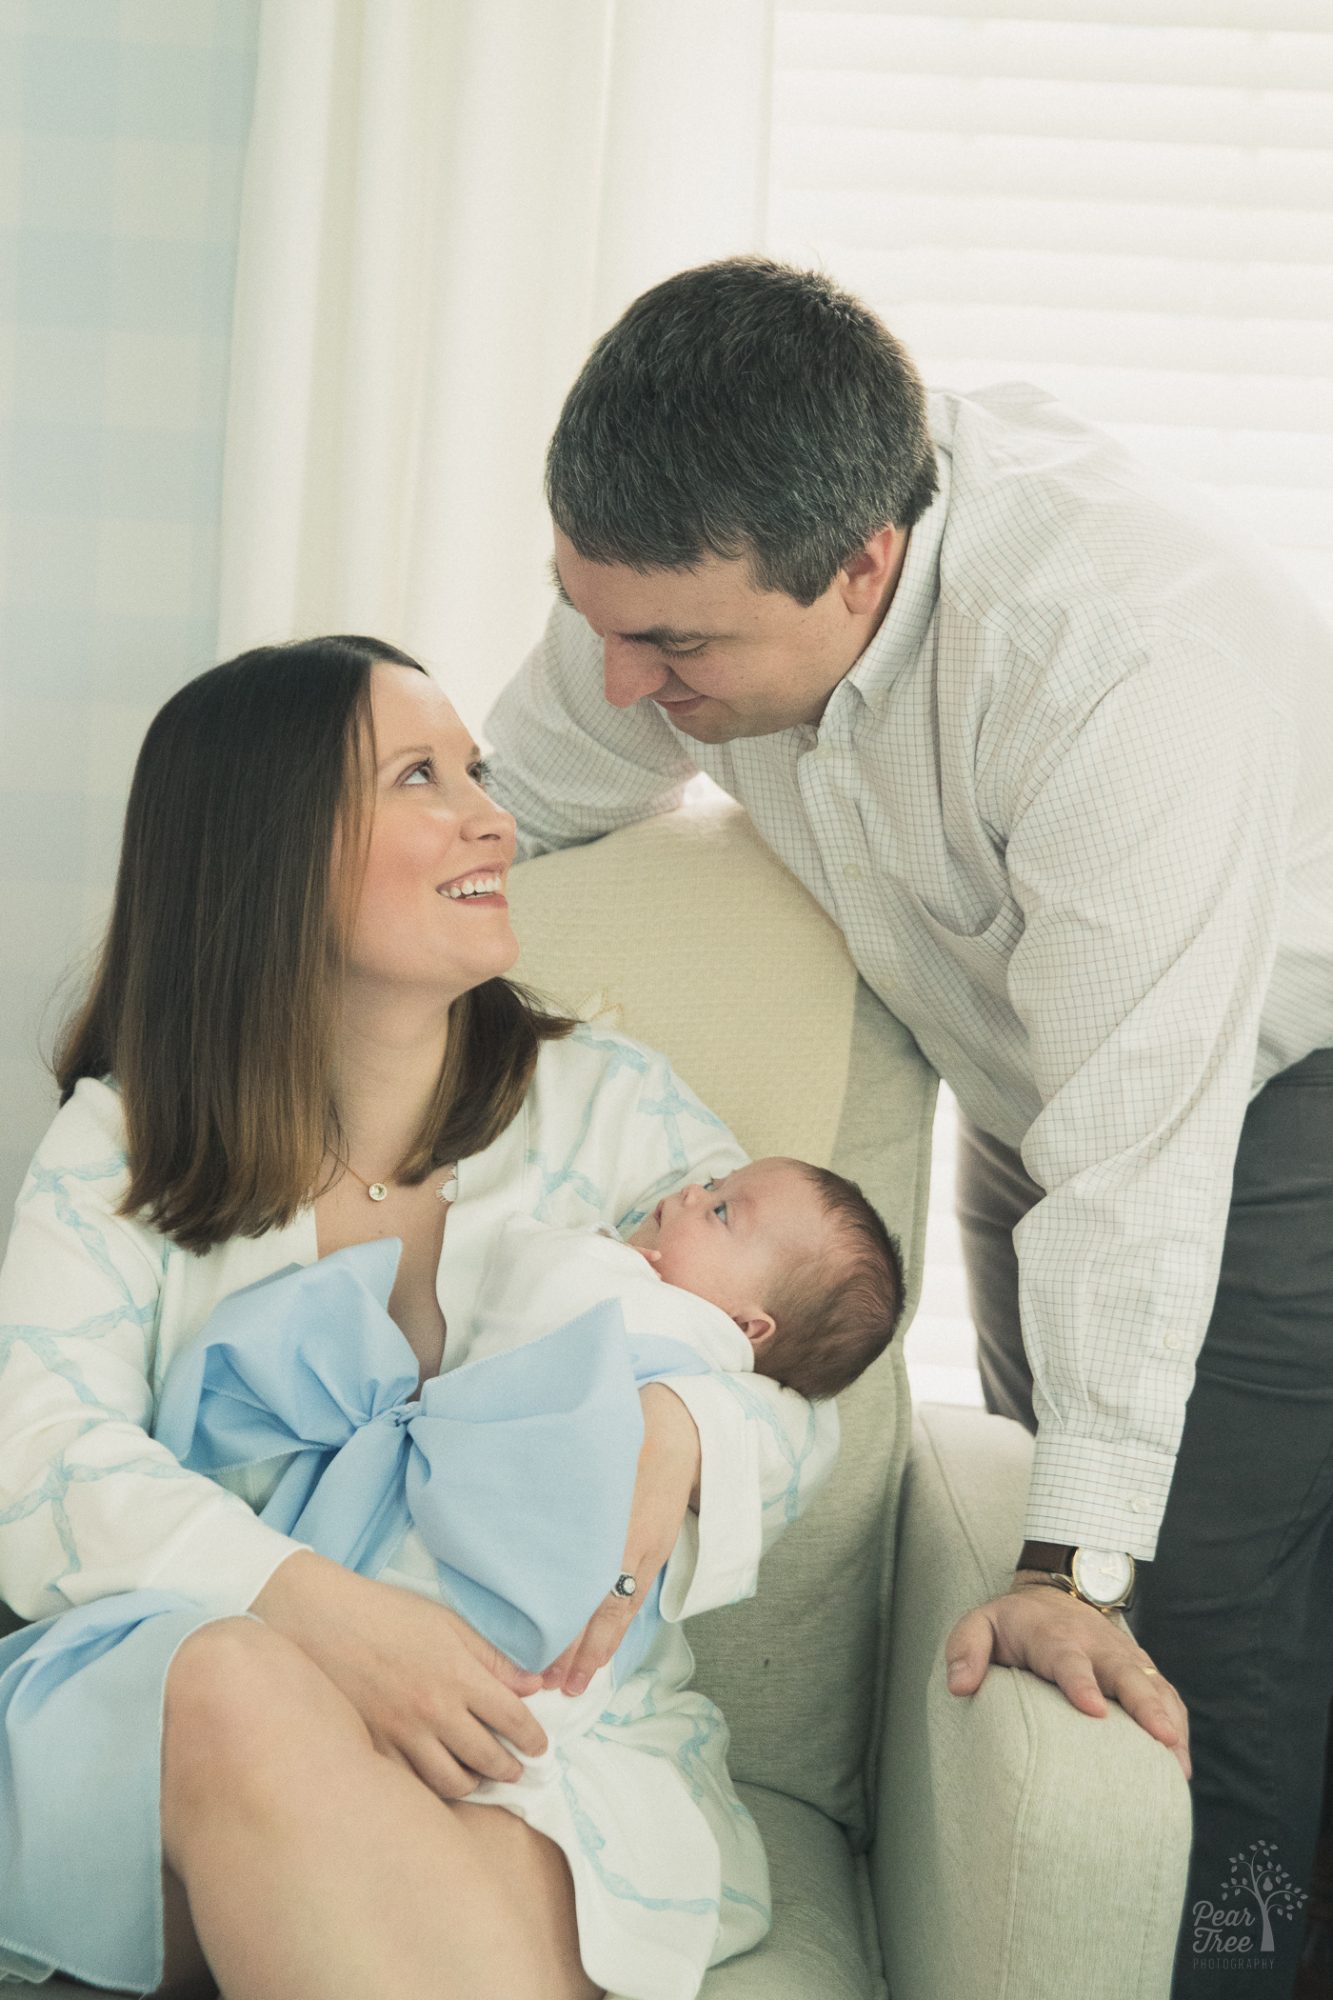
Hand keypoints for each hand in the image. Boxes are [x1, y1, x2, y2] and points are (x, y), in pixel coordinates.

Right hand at [250, 1548, 547, 1800]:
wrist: (322, 1620)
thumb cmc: (388, 1613)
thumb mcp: (448, 1623)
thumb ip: (492, 1658)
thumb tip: (533, 1685)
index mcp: (458, 1676)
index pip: (513, 1719)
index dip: (533, 1738)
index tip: (541, 1747)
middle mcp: (433, 1712)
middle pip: (486, 1758)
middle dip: (510, 1769)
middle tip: (519, 1770)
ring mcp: (401, 1734)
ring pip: (450, 1782)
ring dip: (473, 1784)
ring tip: (481, 1778)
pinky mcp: (373, 1747)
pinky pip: (410, 1782)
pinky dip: (429, 1786)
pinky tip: (438, 1778)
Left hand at [543, 1381, 701, 1696]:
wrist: (681, 1432)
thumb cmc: (628, 1438)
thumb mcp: (593, 1458)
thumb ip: (560, 1490)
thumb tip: (517, 1516)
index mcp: (609, 1523)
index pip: (583, 1588)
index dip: (563, 1626)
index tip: (536, 1653)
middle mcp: (628, 1545)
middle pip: (598, 1610)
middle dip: (574, 1650)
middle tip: (547, 1684)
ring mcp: (646, 1554)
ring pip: (618, 1614)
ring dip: (596, 1652)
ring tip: (574, 1684)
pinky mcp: (655, 1555)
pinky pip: (633, 1603)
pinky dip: (617, 1633)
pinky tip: (602, 1655)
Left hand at [944, 1577, 1191, 1778]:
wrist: (1054, 1596)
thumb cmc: (1013, 1624)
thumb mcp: (980, 1624)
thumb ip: (966, 1649)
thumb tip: (959, 1686)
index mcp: (1053, 1636)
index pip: (1067, 1659)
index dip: (1081, 1682)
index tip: (1094, 1710)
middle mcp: (1096, 1645)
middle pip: (1124, 1674)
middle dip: (1144, 1705)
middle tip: (1161, 1738)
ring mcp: (1123, 1658)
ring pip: (1153, 1687)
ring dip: (1168, 1721)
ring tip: (1178, 1765)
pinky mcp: (1141, 1672)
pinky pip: (1166, 1696)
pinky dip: (1177, 1725)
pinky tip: (1180, 1764)